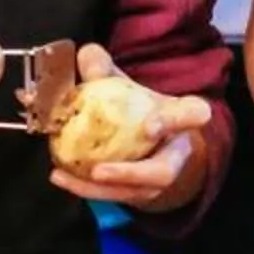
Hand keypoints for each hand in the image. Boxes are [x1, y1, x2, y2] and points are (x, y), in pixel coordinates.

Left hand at [50, 44, 214, 212]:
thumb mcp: (123, 83)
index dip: (179, 121)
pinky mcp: (140, 195)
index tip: (151, 125)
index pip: (193, 114)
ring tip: (69, 177)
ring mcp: (159, 179)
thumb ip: (104, 68)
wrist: (148, 140)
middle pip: (164, 171)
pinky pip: (115, 197)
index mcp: (181, 116)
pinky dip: (86, 189)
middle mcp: (176, 152)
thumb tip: (86, 56)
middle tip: (99, 171)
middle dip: (133, 173)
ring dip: (102, 189)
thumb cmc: (135, 108)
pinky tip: (59, 176)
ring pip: (136, 191)